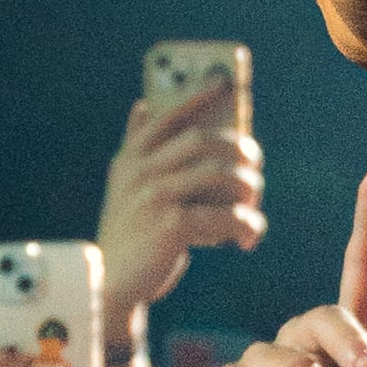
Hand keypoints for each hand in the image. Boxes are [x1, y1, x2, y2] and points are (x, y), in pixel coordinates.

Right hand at [101, 80, 267, 336]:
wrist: (112, 284)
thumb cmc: (129, 234)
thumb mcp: (126, 188)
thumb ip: (136, 148)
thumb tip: (143, 105)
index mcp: (130, 160)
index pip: (167, 116)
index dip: (197, 96)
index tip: (224, 82)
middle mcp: (139, 173)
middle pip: (201, 141)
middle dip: (237, 148)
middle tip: (255, 163)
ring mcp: (153, 197)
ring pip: (218, 176)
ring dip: (247, 190)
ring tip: (253, 207)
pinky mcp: (170, 226)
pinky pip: (223, 216)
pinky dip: (245, 225)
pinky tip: (248, 238)